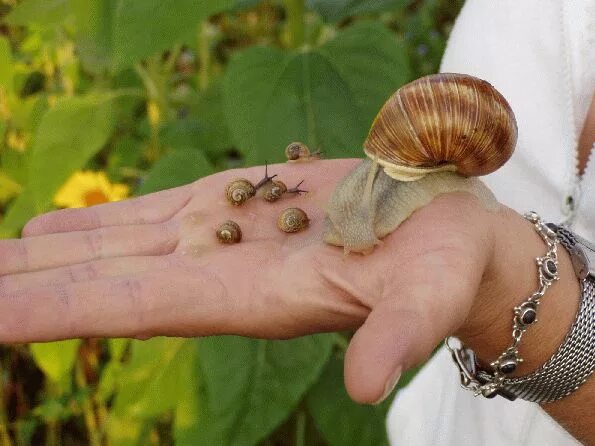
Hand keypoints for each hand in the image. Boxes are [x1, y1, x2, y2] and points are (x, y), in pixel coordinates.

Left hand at [0, 159, 575, 404]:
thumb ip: (397, 337)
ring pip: (116, 243)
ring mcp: (222, 236)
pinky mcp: (235, 203)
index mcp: (254, 297)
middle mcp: (223, 272)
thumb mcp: (427, 298)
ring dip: (46, 251)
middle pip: (106, 279)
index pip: (136, 305)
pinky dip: (96, 220)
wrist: (443, 231)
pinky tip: (48, 227)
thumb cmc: (442, 266)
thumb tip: (369, 387)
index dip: (58, 310)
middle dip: (27, 285)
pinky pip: (149, 212)